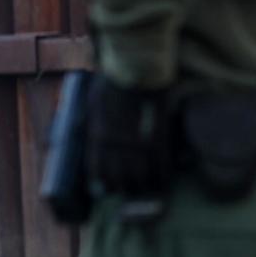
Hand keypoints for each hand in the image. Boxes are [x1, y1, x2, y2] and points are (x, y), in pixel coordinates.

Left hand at [87, 76, 172, 195]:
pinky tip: (165, 181)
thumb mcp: (94, 98)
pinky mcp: (159, 134)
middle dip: (126, 188)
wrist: (138, 64)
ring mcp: (139, 140)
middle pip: (120, 176)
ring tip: (149, 191)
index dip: (104, 182)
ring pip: (141, 173)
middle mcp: (116, 143)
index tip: (109, 189)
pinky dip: (163, 174)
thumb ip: (93, 119)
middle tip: (131, 192)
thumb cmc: (115, 77)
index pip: (98, 169)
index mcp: (97, 134)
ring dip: (145, 186)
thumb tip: (90, 133)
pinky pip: (161, 161)